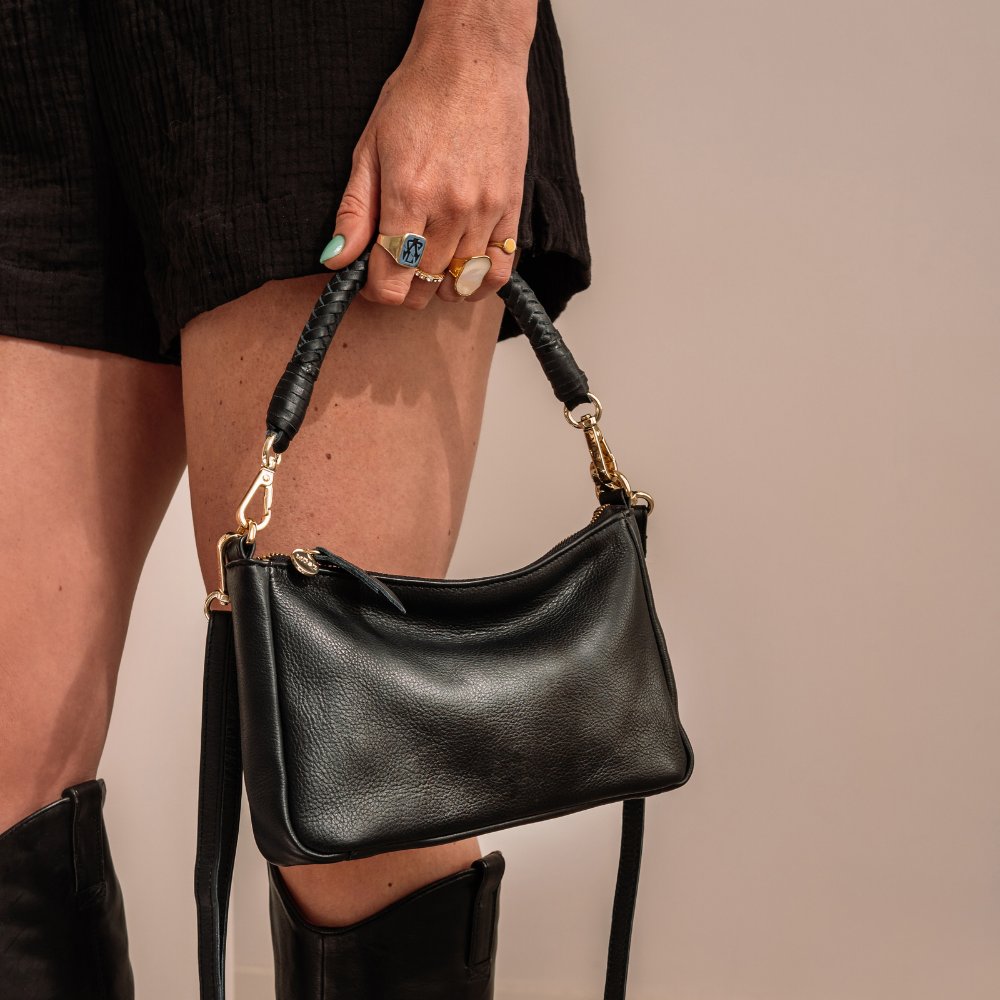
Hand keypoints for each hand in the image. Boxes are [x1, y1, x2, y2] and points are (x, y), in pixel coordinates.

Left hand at [319, 13, 531, 308]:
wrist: (473, 60)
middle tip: (397, 265)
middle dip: (404, 286)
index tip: (372, 277)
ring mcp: (485, 212)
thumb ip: (354, 211)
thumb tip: (335, 259)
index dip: (376, 290)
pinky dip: (478, 282)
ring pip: (459, 284)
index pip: (391, 282)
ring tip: (427, 262)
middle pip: (423, 288)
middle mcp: (450, 210)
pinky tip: (463, 272)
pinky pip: (498, 271)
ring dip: (438, 284)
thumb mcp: (370, 149)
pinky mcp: (511, 208)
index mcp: (409, 195)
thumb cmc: (418, 96)